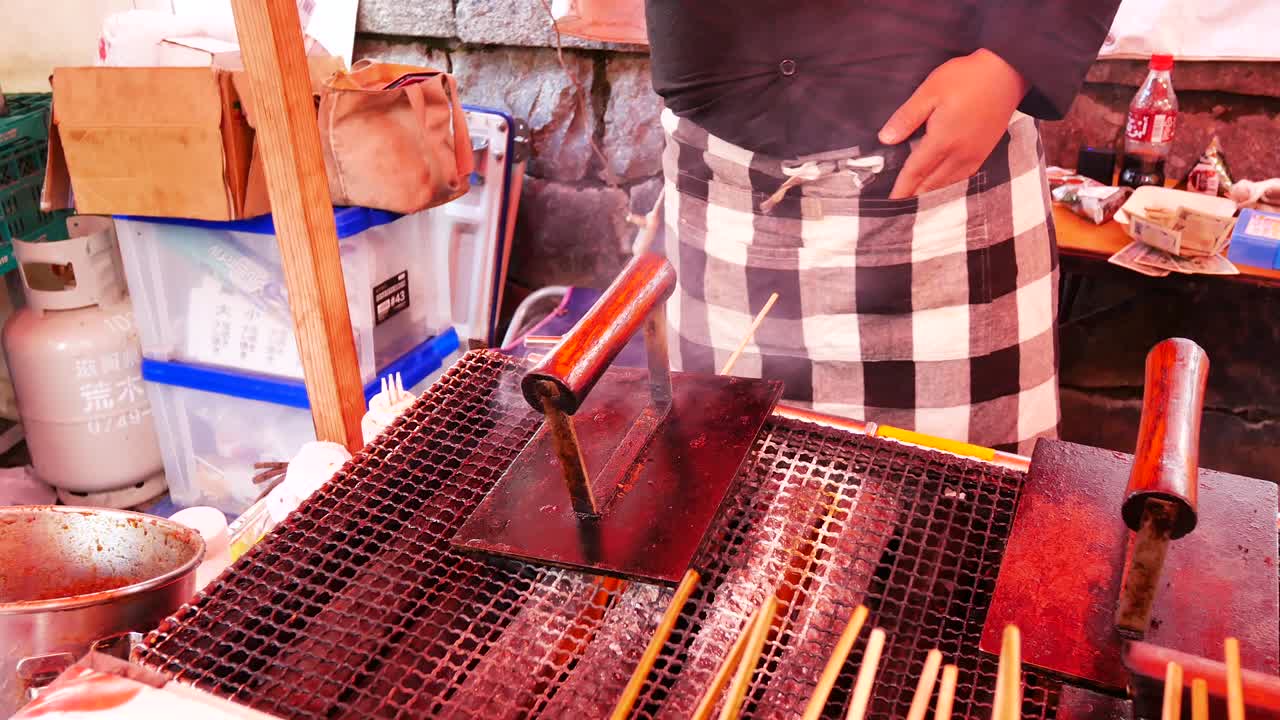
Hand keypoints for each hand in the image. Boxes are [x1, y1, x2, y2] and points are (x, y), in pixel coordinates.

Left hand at [880, 49, 1029, 199]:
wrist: (1008, 72)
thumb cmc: (967, 78)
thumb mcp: (930, 91)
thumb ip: (907, 117)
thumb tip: (886, 139)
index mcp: (942, 141)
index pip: (915, 171)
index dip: (902, 188)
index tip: (891, 201)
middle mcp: (959, 154)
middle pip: (931, 183)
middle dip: (914, 197)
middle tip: (899, 207)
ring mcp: (975, 155)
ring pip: (948, 184)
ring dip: (931, 194)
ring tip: (916, 202)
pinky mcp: (985, 152)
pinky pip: (963, 177)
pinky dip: (949, 186)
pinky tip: (943, 186)